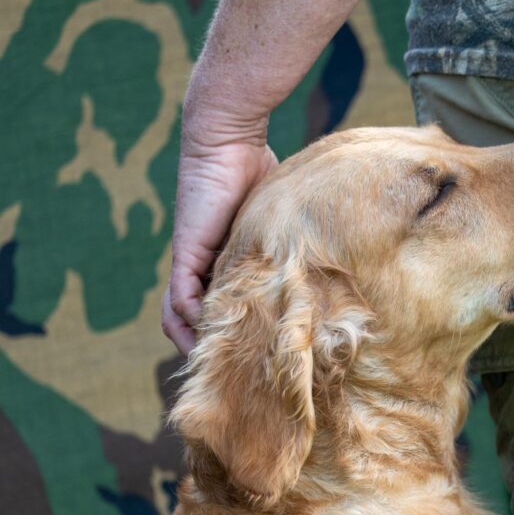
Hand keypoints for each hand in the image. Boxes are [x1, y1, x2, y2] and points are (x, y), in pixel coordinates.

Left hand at [163, 103, 277, 353]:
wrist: (231, 139)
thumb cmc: (261, 171)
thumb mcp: (281, 223)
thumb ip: (292, 246)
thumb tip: (335, 266)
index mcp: (225, 265)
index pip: (219, 311)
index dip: (229, 336)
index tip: (251, 359)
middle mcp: (205, 268)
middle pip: (191, 323)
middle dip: (208, 351)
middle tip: (231, 376)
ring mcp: (192, 263)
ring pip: (178, 318)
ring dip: (195, 344)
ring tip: (217, 365)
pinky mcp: (187, 253)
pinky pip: (181, 300)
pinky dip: (193, 321)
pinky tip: (212, 334)